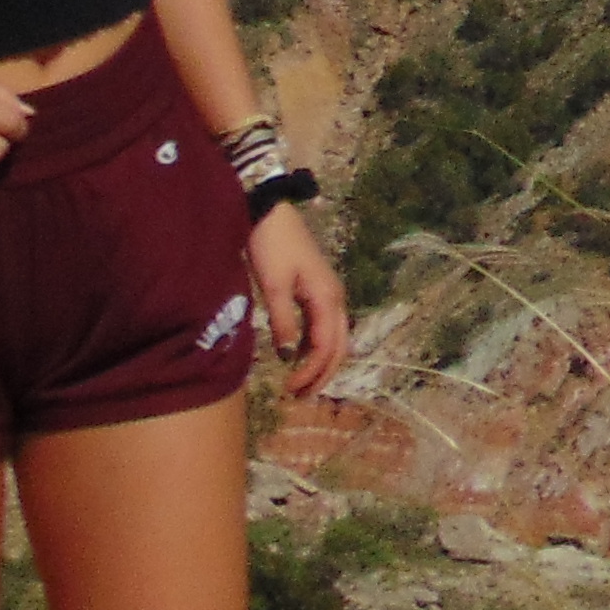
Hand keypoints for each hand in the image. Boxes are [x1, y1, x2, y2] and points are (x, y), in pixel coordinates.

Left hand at [250, 205, 352, 398]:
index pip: (326, 346)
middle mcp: (334, 298)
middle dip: (323, 374)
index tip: (289, 390)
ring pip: (334, 337)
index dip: (311, 372)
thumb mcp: (273, 285)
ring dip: (321, 362)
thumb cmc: (271, 246)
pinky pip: (323, 326)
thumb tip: (285, 357)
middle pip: (339, 346)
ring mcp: (328, 293)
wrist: (270, 213)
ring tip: (300, 383)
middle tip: (300, 397)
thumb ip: (282, 321)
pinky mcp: (317, 290)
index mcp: (327, 297)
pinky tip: (296, 355)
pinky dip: (314, 347)